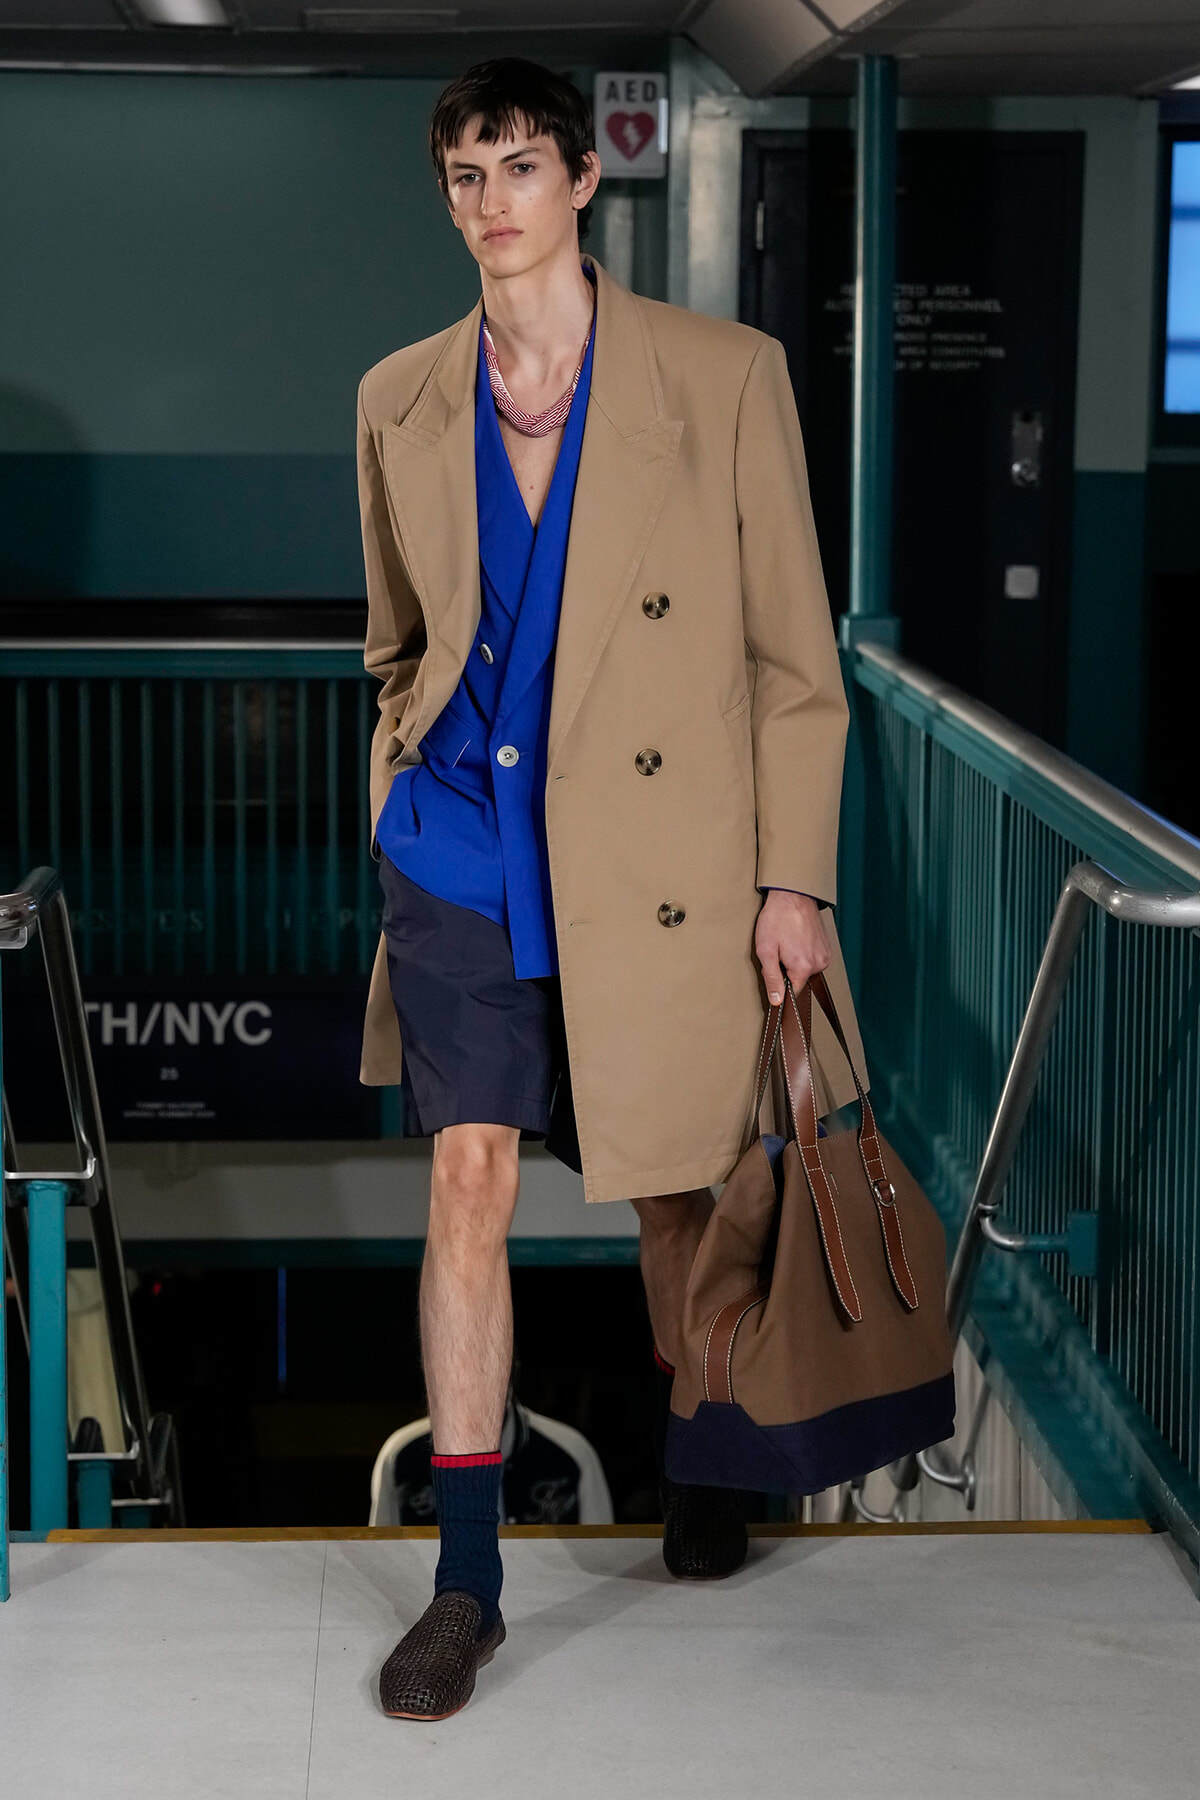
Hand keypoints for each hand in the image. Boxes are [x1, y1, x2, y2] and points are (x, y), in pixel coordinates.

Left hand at [754, 890, 830, 1005]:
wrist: (793, 895)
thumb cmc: (776, 919)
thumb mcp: (766, 950)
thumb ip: (772, 978)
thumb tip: (777, 1001)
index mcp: (803, 967)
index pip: (792, 992)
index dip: (779, 985)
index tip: (773, 971)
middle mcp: (819, 963)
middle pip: (799, 980)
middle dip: (786, 970)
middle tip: (778, 950)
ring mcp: (825, 955)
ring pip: (806, 970)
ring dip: (795, 961)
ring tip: (787, 942)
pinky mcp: (827, 947)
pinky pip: (812, 959)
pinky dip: (803, 953)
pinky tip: (795, 939)